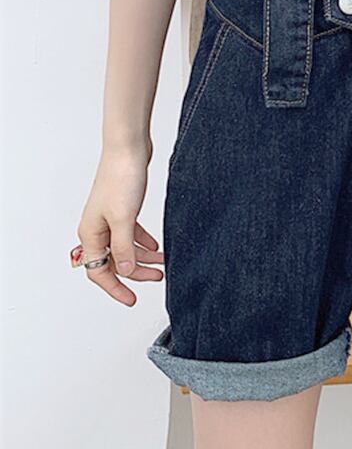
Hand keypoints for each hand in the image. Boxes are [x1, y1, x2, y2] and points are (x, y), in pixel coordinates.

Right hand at [76, 143, 163, 305]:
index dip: (116, 287)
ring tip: (164, 262)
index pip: (99, 271)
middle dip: (135, 272)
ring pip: (124, 247)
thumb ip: (123, 247)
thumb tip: (124, 271)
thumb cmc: (122, 179)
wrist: (128, 148)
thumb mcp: (124, 218)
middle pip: (113, 261)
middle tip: (158, 278)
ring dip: (142, 257)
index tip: (132, 300)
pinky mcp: (123, 207)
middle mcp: (96, 228)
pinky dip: (143, 241)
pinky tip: (156, 246)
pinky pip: (131, 232)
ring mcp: (109, 218)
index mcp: (90, 234)